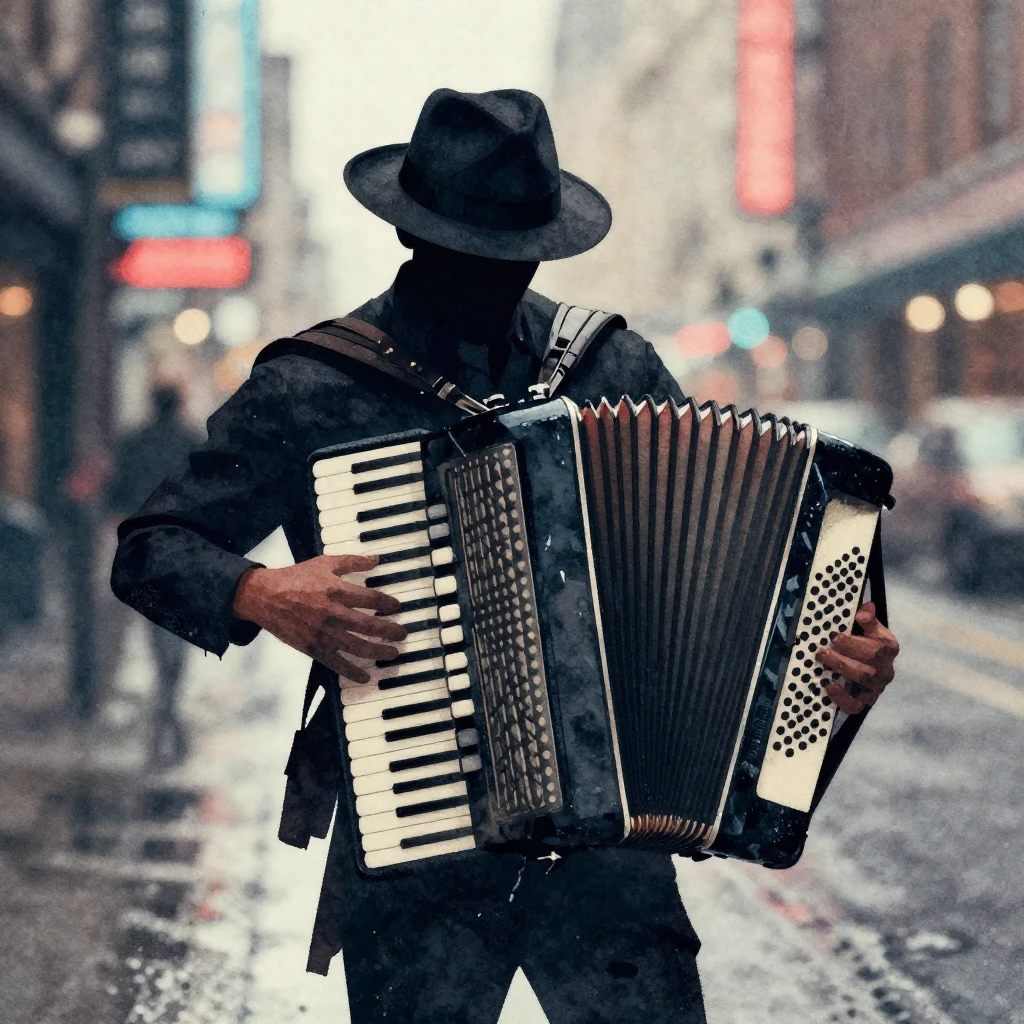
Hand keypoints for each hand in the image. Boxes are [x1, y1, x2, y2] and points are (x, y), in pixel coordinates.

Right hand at [233, 555, 406, 684]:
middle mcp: (331, 613)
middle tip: (403, 634)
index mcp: (335, 590)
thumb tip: (377, 558)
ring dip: (378, 651)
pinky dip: (351, 671)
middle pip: (368, 625)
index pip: (370, 599)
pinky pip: (335, 662)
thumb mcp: (324, 563)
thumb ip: (351, 561)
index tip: (397, 607)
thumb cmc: (295, 578)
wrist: (264, 596)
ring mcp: (322, 632)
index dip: (387, 603)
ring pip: (356, 646)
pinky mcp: (311, 647)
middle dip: (389, 631)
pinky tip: (365, 677)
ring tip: (393, 653)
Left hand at [815, 602, 898, 713]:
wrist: (868, 665)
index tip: (835, 636)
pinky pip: (855, 705)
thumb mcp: (868, 628)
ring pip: (863, 682)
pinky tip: (828, 685)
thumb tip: (865, 608)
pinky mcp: (865, 702)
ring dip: (841, 670)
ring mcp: (876, 688)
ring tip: (823, 661)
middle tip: (822, 651)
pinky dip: (841, 697)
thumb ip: (867, 618)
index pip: (878, 647)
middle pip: (869, 665)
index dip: (855, 643)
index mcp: (888, 648)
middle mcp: (886, 669)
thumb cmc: (865, 642)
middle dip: (843, 657)